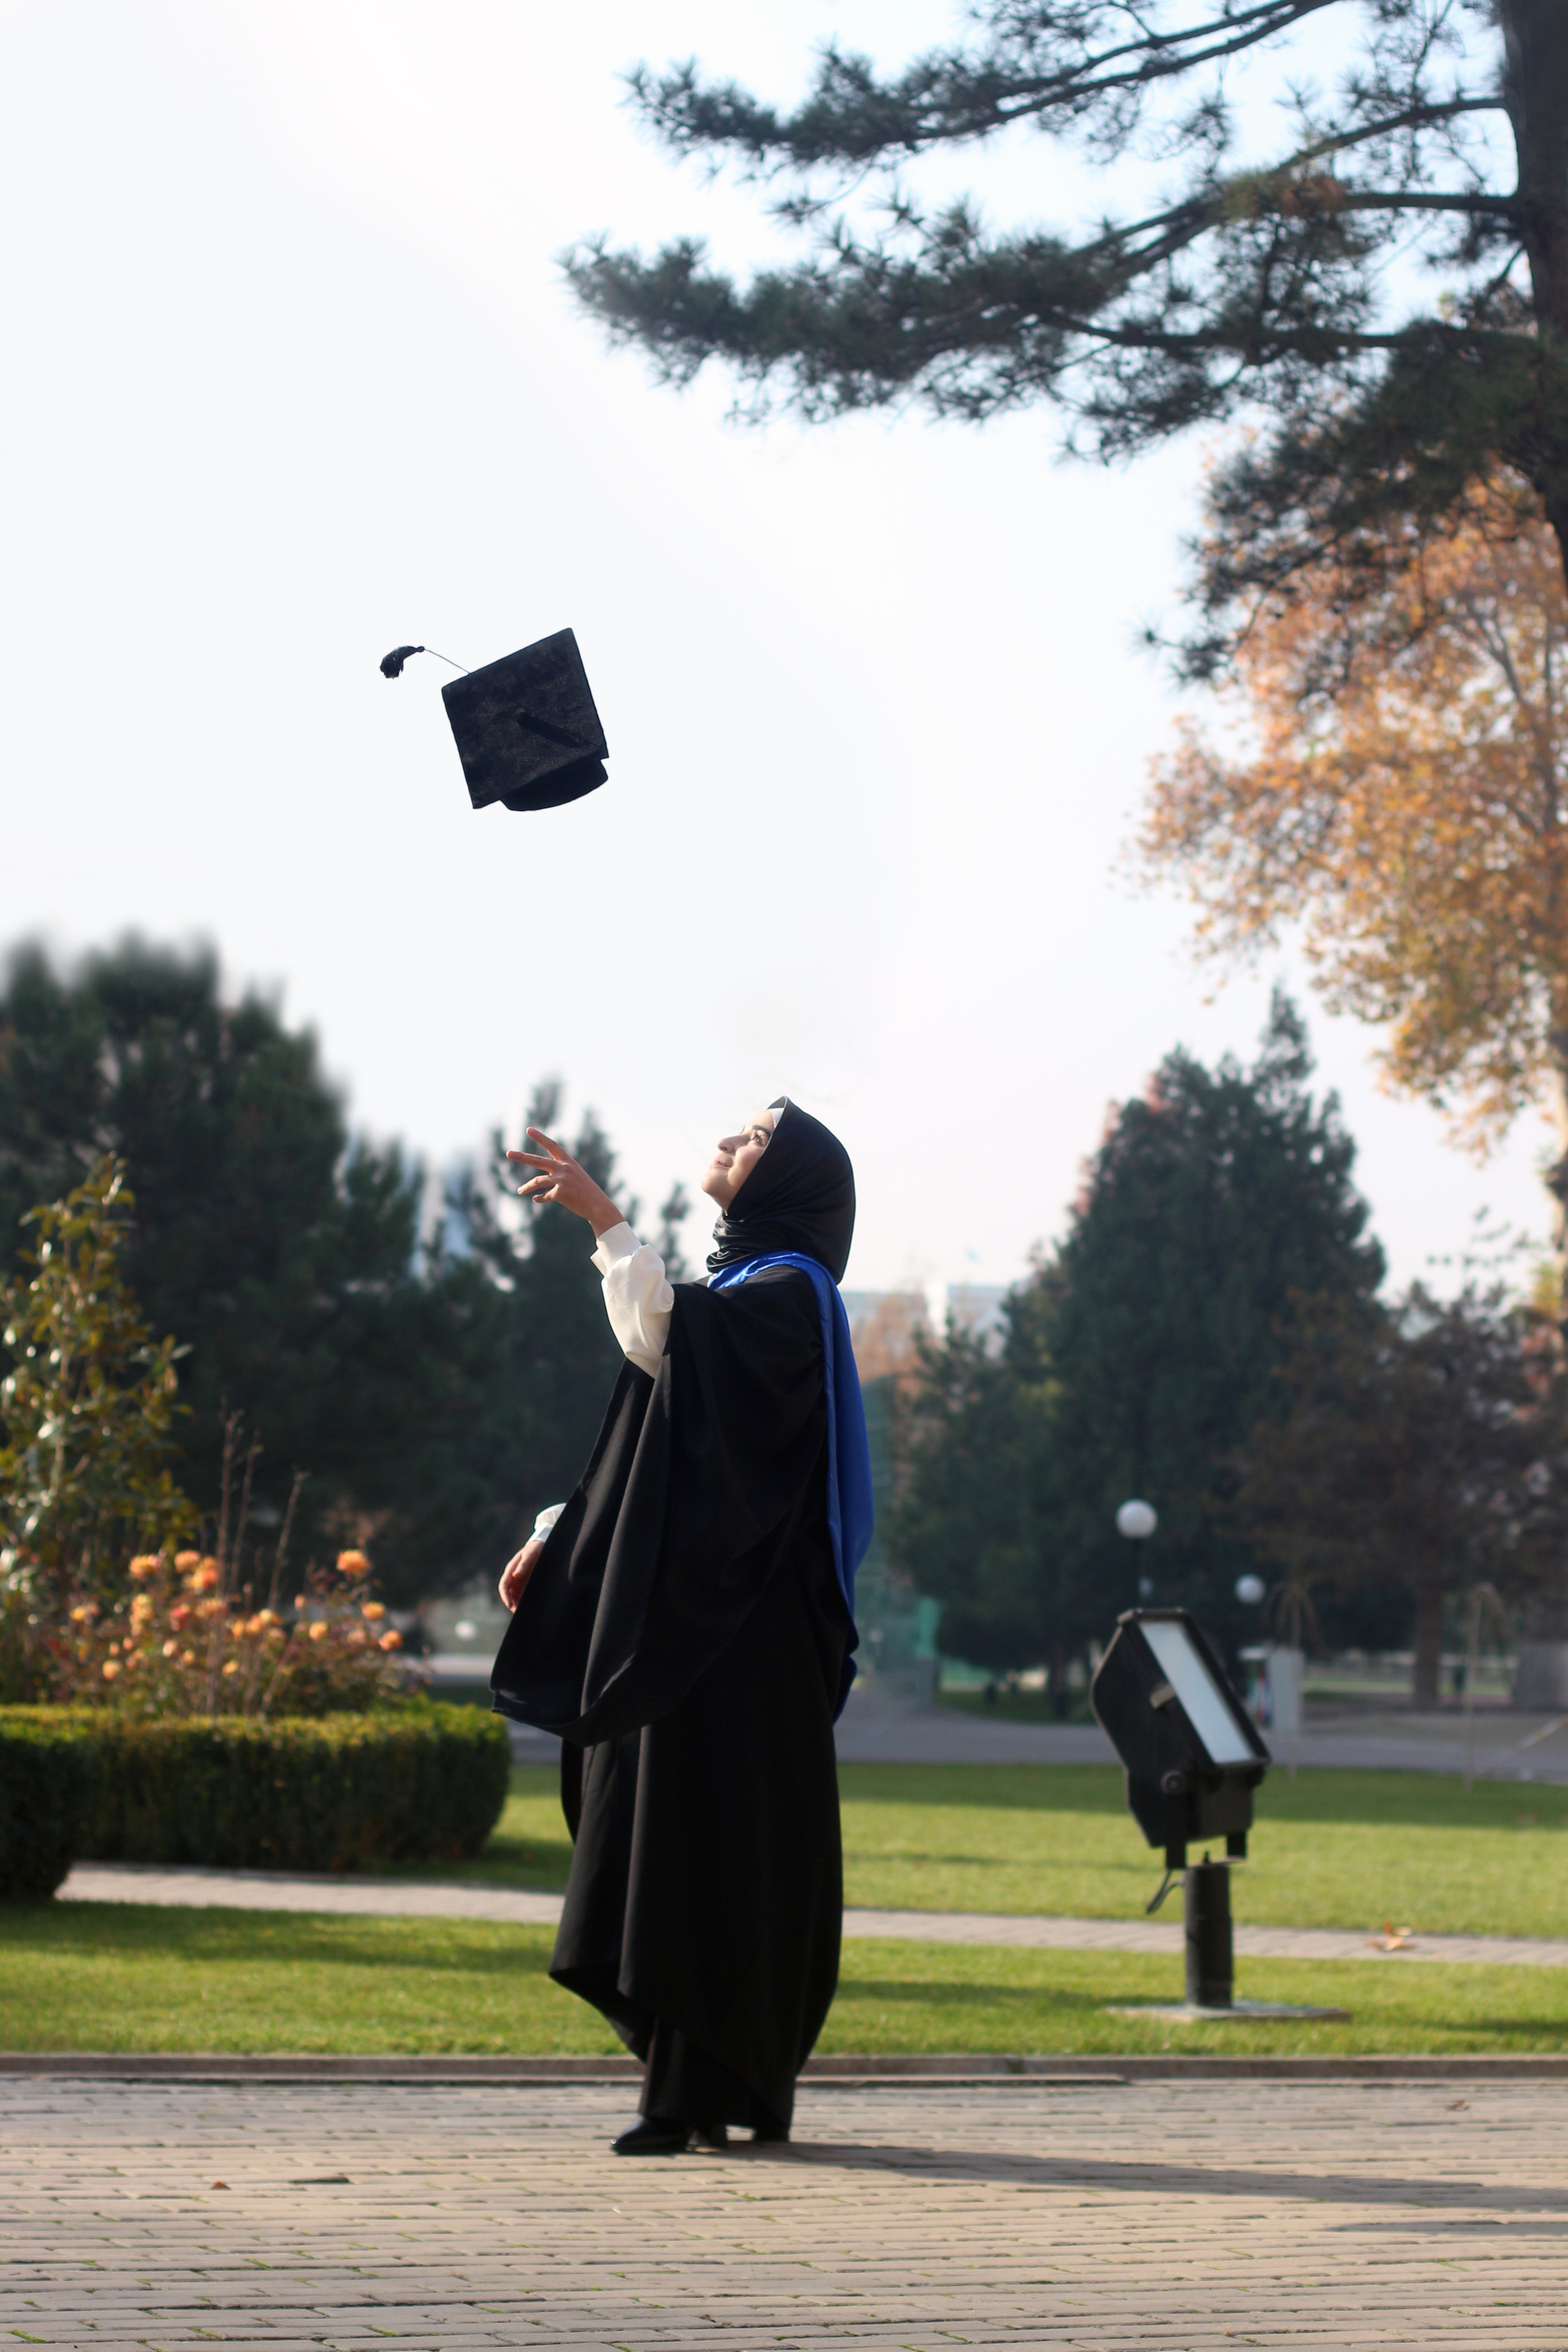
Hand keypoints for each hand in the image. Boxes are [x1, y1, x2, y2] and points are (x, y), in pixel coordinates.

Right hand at [499, 1537, 544, 1611]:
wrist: (542, 1546)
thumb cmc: (535, 1548)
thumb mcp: (530, 1554)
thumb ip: (524, 1564)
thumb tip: (515, 1575)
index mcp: (511, 1570)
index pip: (504, 1585)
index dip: (505, 1596)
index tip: (509, 1605)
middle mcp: (513, 1577)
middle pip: (508, 1594)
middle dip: (511, 1604)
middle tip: (518, 1613)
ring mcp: (519, 1581)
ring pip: (515, 1596)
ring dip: (517, 1604)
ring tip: (524, 1613)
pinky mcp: (526, 1584)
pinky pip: (523, 1595)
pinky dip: (524, 1602)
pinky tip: (530, 1608)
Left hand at [507, 1129, 622, 1234]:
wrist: (598, 1206)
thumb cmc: (586, 1192)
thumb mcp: (575, 1176)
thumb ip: (559, 1174)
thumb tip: (539, 1184)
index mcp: (568, 1162)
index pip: (552, 1145)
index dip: (540, 1137)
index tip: (528, 1129)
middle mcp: (564, 1168)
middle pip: (537, 1160)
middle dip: (521, 1156)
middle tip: (508, 1153)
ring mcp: (562, 1180)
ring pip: (537, 1182)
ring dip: (526, 1187)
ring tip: (519, 1191)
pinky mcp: (560, 1193)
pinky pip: (544, 1196)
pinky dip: (539, 1198)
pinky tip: (536, 1199)